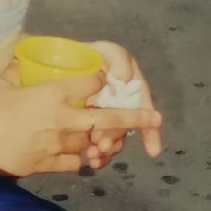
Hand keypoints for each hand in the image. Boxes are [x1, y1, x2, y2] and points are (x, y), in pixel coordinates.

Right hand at [0, 63, 162, 177]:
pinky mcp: (50, 164)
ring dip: (105, 140)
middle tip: (155, 117)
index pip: (92, 83)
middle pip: (107, 118)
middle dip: (134, 118)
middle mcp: (62, 119)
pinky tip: (88, 156)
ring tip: (115, 140)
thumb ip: (19, 69)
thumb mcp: (2, 83)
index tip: (106, 78)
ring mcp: (58, 144)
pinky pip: (78, 162)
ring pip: (94, 141)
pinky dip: (86, 159)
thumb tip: (24, 53)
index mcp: (52, 93)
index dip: (103, 79)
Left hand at [83, 42, 162, 165]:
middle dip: (116, 139)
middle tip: (103, 145)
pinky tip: (90, 159)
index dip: (149, 130)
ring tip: (94, 154)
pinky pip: (96, 145)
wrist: (58, 67)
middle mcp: (121, 106)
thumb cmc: (86, 55)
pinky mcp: (89, 128)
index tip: (152, 150)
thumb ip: (117, 59)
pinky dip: (96, 154)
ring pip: (112, 140)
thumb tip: (123, 77)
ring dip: (106, 150)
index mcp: (130, 89)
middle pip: (124, 128)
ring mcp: (105, 118)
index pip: (143, 109)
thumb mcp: (106, 51)